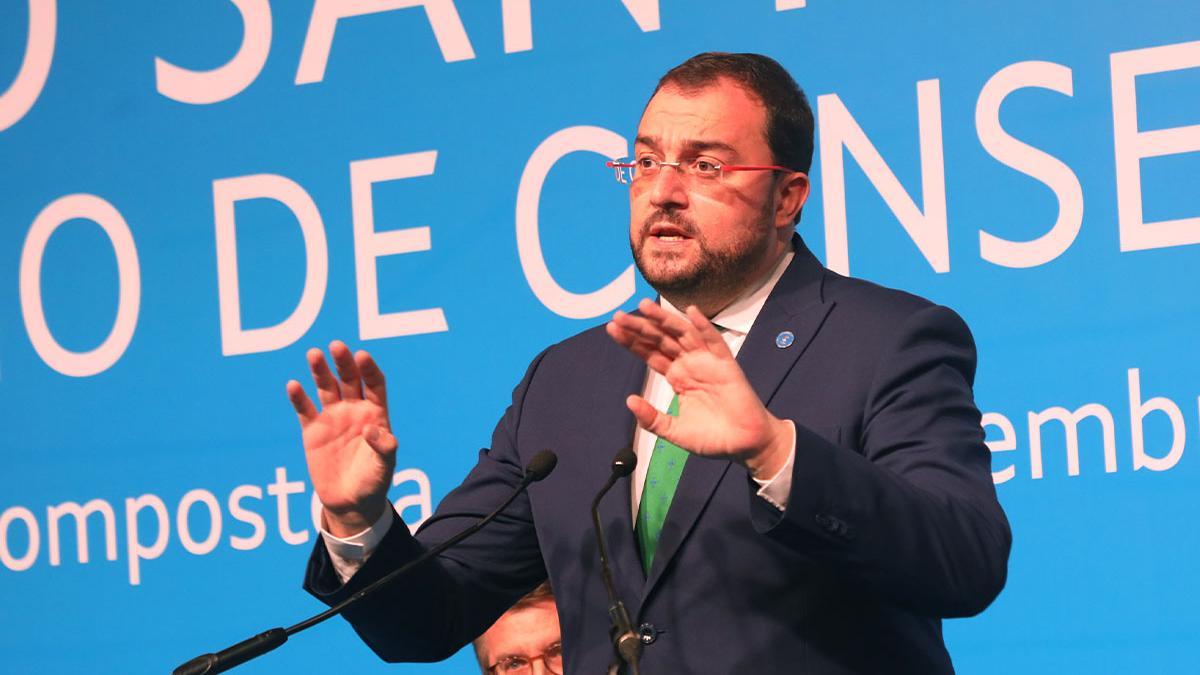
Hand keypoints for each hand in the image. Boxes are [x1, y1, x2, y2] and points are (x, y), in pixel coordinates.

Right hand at [287, 340, 397, 537]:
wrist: (350, 503)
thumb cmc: (373, 482)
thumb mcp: (384, 467)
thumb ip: (383, 447)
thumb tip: (372, 428)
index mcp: (376, 414)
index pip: (374, 384)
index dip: (369, 369)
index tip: (362, 356)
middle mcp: (354, 410)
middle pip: (349, 379)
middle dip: (343, 362)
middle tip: (337, 346)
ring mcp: (332, 418)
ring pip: (326, 388)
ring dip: (320, 371)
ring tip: (314, 354)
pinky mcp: (312, 430)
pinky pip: (304, 409)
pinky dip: (299, 398)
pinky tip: (294, 385)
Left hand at [606, 299, 793, 478]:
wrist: (745, 446)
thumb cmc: (713, 438)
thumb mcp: (675, 431)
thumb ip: (652, 419)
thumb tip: (629, 400)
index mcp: (677, 377)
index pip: (650, 353)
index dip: (632, 341)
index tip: (612, 328)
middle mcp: (690, 365)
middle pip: (661, 340)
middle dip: (641, 327)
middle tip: (619, 315)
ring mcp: (707, 363)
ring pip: (683, 334)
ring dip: (664, 319)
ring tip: (644, 306)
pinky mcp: (726, 365)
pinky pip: (714, 342)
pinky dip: (703, 326)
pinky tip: (691, 312)